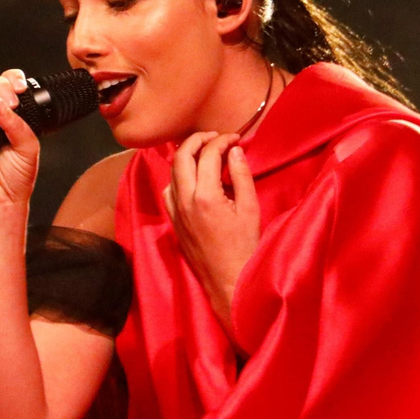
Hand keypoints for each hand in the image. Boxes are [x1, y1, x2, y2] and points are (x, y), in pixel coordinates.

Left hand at [164, 132, 259, 339]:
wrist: (229, 281)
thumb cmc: (245, 246)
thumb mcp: (250, 208)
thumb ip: (242, 176)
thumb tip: (235, 151)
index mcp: (205, 196)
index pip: (208, 155)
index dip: (222, 141)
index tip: (236, 139)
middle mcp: (184, 200)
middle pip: (181, 156)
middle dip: (198, 140)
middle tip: (216, 137)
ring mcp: (176, 211)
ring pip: (172, 172)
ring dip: (186, 156)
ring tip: (205, 152)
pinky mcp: (174, 221)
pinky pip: (169, 190)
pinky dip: (179, 177)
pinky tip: (193, 178)